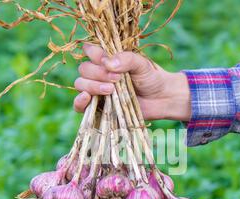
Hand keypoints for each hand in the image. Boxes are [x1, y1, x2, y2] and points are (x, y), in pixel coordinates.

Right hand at [73, 44, 191, 120]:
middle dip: (98, 74)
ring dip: (93, 86)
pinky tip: (86, 97)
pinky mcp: (97, 107)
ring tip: (111, 90)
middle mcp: (98, 73)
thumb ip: (126, 59)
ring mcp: (96, 90)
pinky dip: (79, 101)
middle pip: (84, 69)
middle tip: (117, 79)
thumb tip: (107, 63)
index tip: (107, 60)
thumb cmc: (150, 77)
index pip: (89, 50)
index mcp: (106, 58)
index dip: (95, 54)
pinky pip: (79, 105)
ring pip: (81, 84)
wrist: (160, 98)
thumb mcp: (141, 64)